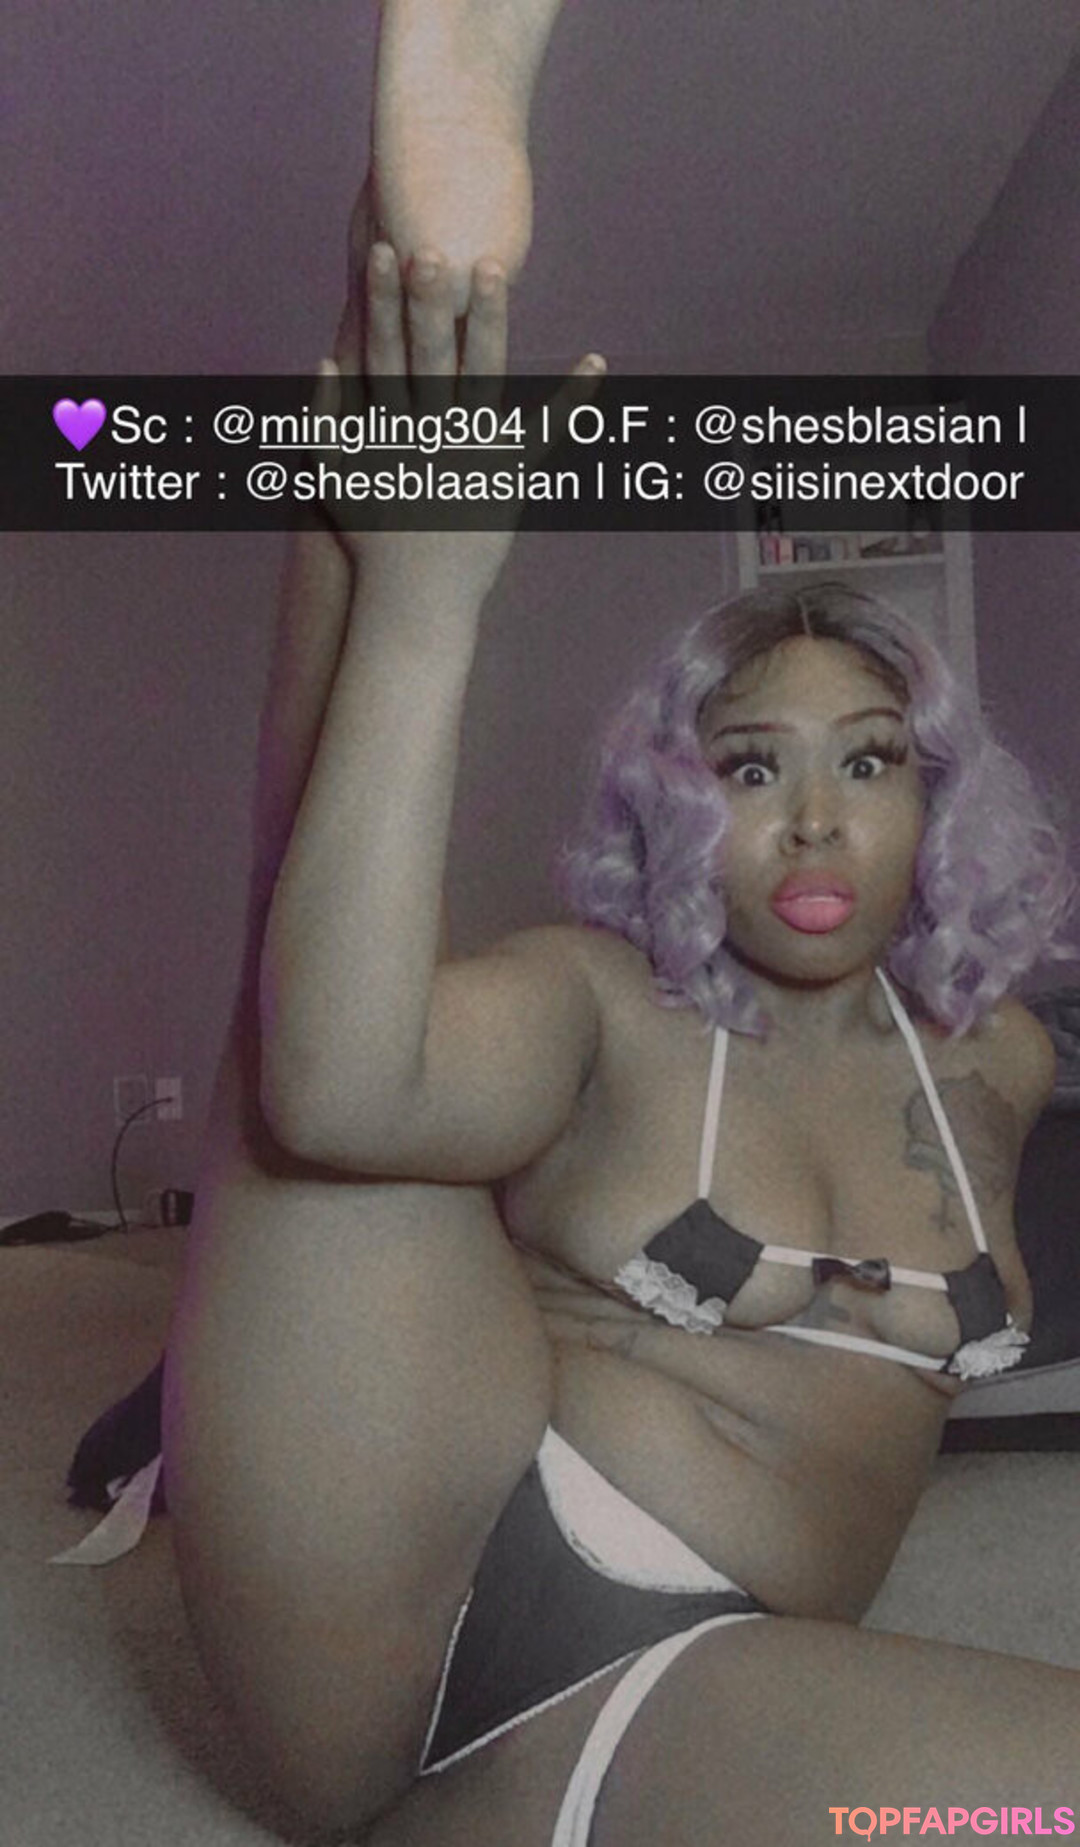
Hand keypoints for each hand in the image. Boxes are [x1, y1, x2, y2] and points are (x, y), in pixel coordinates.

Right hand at [316, 240, 603, 612]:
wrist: (414, 600)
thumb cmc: (373, 539)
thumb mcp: (333, 479)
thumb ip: (321, 421)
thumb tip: (325, 360)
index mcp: (388, 431)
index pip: (382, 354)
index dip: (381, 302)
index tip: (382, 252)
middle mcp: (430, 435)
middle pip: (429, 357)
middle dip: (429, 303)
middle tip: (434, 249)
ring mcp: (472, 454)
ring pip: (481, 377)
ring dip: (488, 322)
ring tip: (493, 269)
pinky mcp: (510, 477)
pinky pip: (547, 433)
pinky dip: (573, 400)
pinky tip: (597, 361)